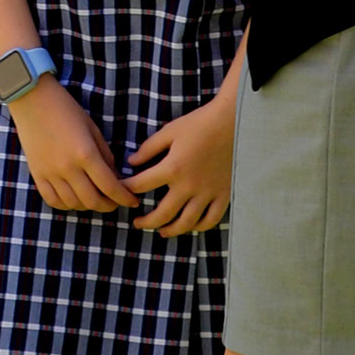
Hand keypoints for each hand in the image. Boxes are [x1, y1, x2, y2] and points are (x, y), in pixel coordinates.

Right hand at [9, 77, 138, 214]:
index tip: (133, 201)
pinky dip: (66, 205)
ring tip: (96, 199)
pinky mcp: (37, 174)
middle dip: (109, 206)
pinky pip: (53, 200)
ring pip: (73, 204)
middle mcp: (68, 168)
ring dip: (88, 206)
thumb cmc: (66, 110)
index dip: (124, 198)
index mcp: (85, 154)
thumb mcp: (92, 129)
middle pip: (92, 201)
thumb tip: (114, 178)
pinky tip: (74, 199)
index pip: (110, 186)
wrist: (32, 99)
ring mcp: (50, 173)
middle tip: (115, 202)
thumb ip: (105, 155)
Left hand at [126, 90, 234, 234]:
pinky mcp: (223, 195)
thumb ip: (149, 148)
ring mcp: (207, 193)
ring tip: (161, 231)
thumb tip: (132, 162)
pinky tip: (190, 226)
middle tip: (137, 222)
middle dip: (146, 221)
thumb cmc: (199, 124)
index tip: (122, 191)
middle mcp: (189, 186)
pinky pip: (210, 220)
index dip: (127, 189)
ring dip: (171, 230)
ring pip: (186, 223)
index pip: (142, 185)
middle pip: (163, 213)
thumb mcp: (169, 131)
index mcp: (172, 168)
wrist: (233, 122)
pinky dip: (199, 227)